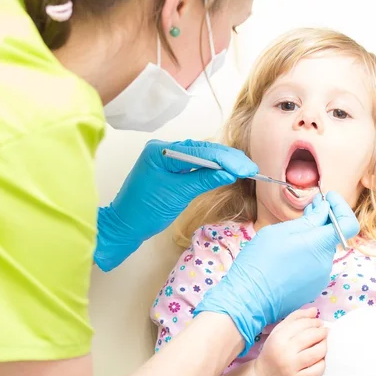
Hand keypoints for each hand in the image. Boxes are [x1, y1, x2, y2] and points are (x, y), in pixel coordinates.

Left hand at [94, 139, 257, 270]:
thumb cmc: (145, 211)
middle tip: (250, 167)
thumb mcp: (179, 195)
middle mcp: (163, 149)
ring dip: (222, 162)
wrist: (125, 226)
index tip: (246, 168)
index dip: (226, 160)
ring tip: (244, 168)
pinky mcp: (169, 168)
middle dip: (228, 159)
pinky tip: (226, 171)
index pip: (201, 151)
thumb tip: (229, 174)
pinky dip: (211, 168)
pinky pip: (194, 164)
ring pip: (200, 156)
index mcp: (161, 151)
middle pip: (202, 150)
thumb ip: (205, 180)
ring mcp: (166, 157)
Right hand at [195, 191, 358, 354]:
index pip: (348, 224)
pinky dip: (307, 255)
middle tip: (308, 209)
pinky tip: (288, 255)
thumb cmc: (259, 261)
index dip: (341, 208)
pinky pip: (314, 265)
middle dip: (323, 221)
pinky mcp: (312, 288)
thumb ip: (307, 220)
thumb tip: (323, 210)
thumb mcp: (280, 232)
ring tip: (291, 234)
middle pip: (332, 236)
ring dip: (312, 239)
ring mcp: (320, 278)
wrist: (248, 297)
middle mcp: (325, 263)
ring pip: (322, 251)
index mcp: (319, 245)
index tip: (328, 199)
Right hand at [254, 308, 327, 375]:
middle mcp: (284, 351)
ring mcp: (291, 367)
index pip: (302, 324)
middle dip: (321, 332)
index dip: (314, 321)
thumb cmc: (273, 351)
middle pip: (310, 337)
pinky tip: (320, 360)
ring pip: (316, 353)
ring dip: (324, 346)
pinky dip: (322, 364)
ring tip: (324, 343)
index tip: (319, 323)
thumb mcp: (278, 332)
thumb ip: (295, 318)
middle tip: (324, 332)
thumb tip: (314, 310)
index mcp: (278, 337)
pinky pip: (316, 371)